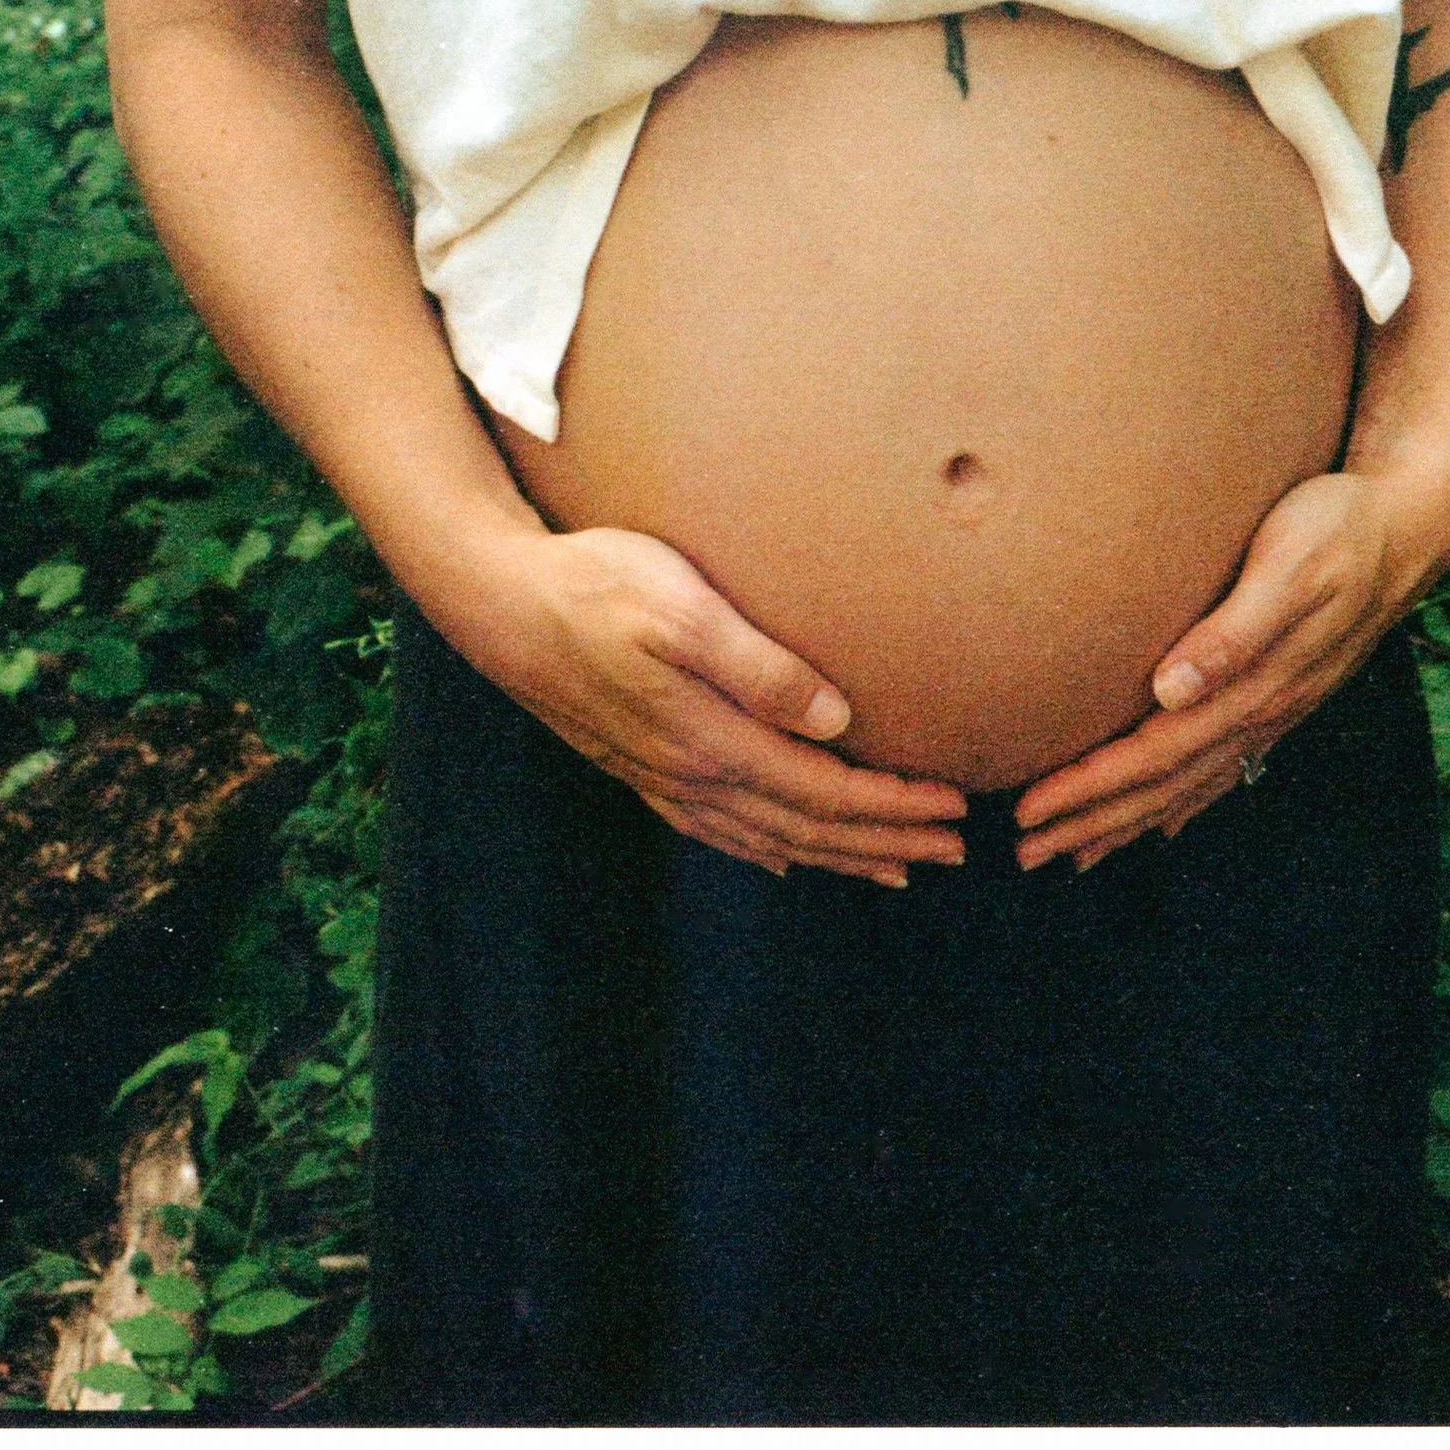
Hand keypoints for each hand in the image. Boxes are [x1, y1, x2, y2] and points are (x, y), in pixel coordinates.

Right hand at [429, 524, 966, 885]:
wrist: (495, 599)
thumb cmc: (593, 583)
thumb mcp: (681, 608)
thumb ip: (761, 667)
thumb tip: (839, 721)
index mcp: (710, 740)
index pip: (825, 792)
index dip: (894, 807)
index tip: (955, 808)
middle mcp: (690, 775)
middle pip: (807, 827)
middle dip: (885, 841)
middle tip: (955, 850)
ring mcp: (661, 778)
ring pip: (769, 838)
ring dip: (838, 855)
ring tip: (895, 866)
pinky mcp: (638, 766)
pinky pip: (719, 830)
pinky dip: (768, 850)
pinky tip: (788, 858)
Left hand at [1012, 454, 1449, 872]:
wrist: (1409, 526)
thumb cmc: (1339, 530)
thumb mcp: (1289, 567)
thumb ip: (1233, 632)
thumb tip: (1171, 690)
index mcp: (1252, 689)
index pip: (1152, 754)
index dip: (1089, 787)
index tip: (1030, 810)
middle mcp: (1261, 713)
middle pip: (1161, 787)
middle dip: (1091, 822)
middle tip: (1023, 854)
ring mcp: (1274, 713)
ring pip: (1188, 787)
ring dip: (1127, 824)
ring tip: (1073, 854)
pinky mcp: (1281, 698)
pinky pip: (1222, 770)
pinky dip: (1184, 804)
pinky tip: (1163, 825)